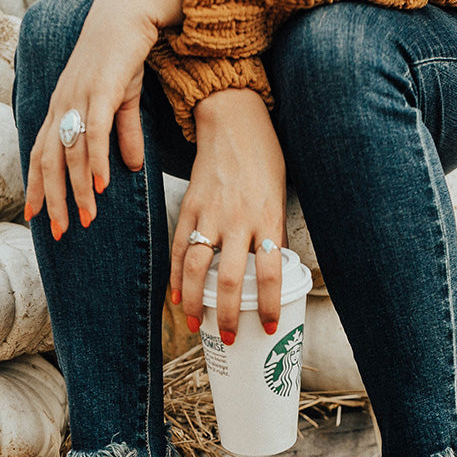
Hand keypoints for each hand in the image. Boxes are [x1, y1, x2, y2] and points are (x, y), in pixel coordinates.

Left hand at [25, 0, 182, 237]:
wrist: (128, 12)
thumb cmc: (122, 56)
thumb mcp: (123, 103)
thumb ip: (125, 136)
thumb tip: (132, 169)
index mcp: (61, 109)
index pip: (40, 155)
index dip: (36, 187)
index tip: (36, 218)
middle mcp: (62, 105)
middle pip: (50, 162)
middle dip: (53, 200)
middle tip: (60, 233)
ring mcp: (77, 98)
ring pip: (72, 154)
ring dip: (78, 190)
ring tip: (87, 219)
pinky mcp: (99, 90)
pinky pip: (93, 133)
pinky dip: (95, 162)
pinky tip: (100, 186)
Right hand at [171, 88, 286, 341]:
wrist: (234, 119)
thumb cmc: (264, 158)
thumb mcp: (278, 197)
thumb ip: (272, 233)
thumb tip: (270, 271)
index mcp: (267, 218)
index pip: (271, 271)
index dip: (270, 305)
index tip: (270, 328)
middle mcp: (238, 219)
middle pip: (231, 278)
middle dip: (230, 314)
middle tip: (231, 338)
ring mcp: (210, 213)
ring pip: (198, 267)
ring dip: (196, 301)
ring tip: (197, 324)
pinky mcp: (190, 206)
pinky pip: (180, 247)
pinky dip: (177, 275)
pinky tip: (178, 295)